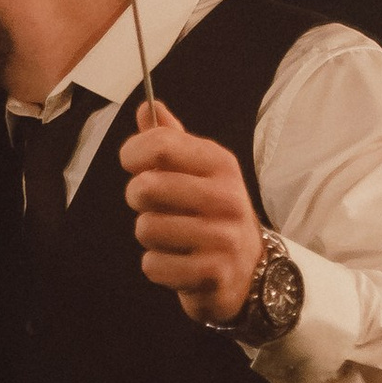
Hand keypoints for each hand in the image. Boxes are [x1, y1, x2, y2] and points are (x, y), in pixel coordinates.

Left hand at [119, 103, 264, 322]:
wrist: (249, 270)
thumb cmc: (212, 213)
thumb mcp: (199, 171)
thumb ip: (170, 140)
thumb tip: (146, 108)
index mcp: (220, 164)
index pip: (160, 144)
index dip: (132, 153)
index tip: (133, 164)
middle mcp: (226, 198)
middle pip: (146, 187)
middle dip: (138, 199)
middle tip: (154, 206)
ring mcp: (222, 238)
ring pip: (145, 228)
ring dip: (149, 237)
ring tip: (171, 237)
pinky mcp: (212, 274)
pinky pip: (153, 265)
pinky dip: (157, 266)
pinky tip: (178, 262)